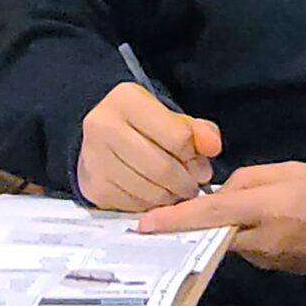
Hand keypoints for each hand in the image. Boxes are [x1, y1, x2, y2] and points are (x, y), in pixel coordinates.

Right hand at [77, 82, 222, 210]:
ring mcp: (94, 158)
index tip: (198, 161)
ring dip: (170, 197)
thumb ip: (199, 131)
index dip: (194, 155)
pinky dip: (150, 206)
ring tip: (176, 191)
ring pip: (148, 190)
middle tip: (192, 185)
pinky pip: (132, 205)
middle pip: (162, 168)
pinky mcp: (93, 186)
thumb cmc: (143, 126)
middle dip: (185, 182)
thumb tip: (212, 147)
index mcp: (126, 100)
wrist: (103, 136)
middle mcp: (103, 126)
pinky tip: (155, 196)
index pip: (177, 136)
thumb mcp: (173, 119)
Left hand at [138, 161, 305, 276]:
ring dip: (223, 225)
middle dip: (194, 223)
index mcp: (264, 209)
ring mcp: (266, 260)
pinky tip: (253, 221)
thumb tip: (221, 193)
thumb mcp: (290, 171)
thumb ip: (250, 178)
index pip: (210, 214)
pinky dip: (243, 233)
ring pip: (230, 240)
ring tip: (230, 206)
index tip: (145, 224)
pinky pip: (247, 248)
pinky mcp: (273, 269)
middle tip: (171, 210)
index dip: (176, 218)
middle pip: (214, 232)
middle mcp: (260, 241)